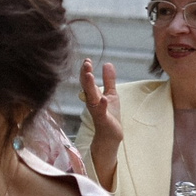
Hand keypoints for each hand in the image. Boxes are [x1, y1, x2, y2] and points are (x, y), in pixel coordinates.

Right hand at [78, 58, 121, 187]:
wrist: (110, 135)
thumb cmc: (109, 115)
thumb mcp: (111, 94)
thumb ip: (109, 80)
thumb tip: (108, 64)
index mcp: (92, 95)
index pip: (87, 80)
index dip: (86, 70)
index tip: (87, 59)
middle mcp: (91, 101)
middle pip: (86, 86)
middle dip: (85, 74)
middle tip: (85, 63)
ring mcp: (96, 110)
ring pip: (91, 96)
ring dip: (89, 86)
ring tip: (89, 74)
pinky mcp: (103, 119)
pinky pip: (100, 111)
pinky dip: (101, 105)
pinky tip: (103, 98)